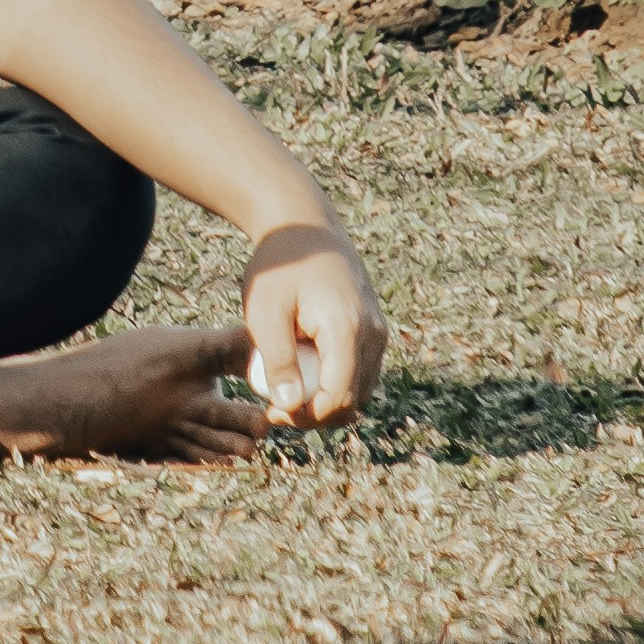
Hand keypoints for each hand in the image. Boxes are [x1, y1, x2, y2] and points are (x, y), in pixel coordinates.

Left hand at [243, 217, 385, 426]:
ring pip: (360, 390)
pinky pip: (360, 372)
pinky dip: (336, 383)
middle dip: (316, 415)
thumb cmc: (278, 265)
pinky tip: (302, 375)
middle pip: (353, 401)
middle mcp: (373, 333)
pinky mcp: (373, 329)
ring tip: (286, 392)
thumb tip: (290, 407)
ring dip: (327, 402)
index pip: (338, 398)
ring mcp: (378, 331)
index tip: (271, 412)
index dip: (306, 417)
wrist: (303, 225)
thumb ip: (277, 359)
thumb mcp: (265, 311)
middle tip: (276, 408)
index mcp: (348, 329)